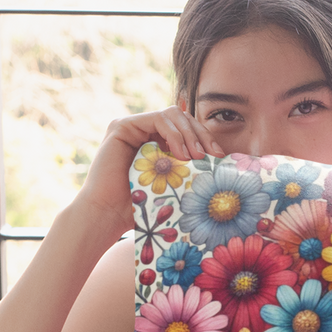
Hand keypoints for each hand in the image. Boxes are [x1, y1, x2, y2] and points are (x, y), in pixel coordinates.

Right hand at [72, 106, 223, 253]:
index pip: (187, 129)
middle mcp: (143, 131)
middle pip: (182, 118)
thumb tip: (222, 168)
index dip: (206, 139)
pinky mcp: (122, 126)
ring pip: (172, 115)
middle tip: (211, 157)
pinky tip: (181, 154)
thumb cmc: (140, 208)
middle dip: (201, 135)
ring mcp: (132, 126)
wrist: (109, 216)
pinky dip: (174, 134)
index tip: (219, 158)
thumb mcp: (173, 185)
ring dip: (189, 135)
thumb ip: (189, 171)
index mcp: (156, 142)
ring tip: (196, 157)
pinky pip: (157, 119)